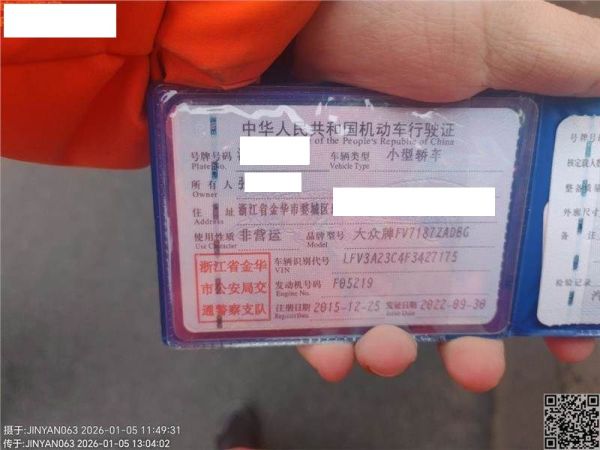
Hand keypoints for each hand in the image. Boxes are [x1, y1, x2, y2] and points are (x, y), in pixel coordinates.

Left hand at [293, 0, 599, 390]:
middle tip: (474, 368)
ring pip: (383, 302)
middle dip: (473, 343)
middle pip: (457, 291)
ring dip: (391, 345)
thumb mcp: (505, 35)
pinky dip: (318, 332)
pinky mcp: (302, 222)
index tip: (568, 339)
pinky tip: (328, 351)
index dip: (555, 296)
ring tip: (384, 354)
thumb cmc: (399, 15)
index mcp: (487, 167)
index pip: (532, 246)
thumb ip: (575, 70)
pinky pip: (310, 294)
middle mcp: (425, 198)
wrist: (289, 12)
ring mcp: (359, 213)